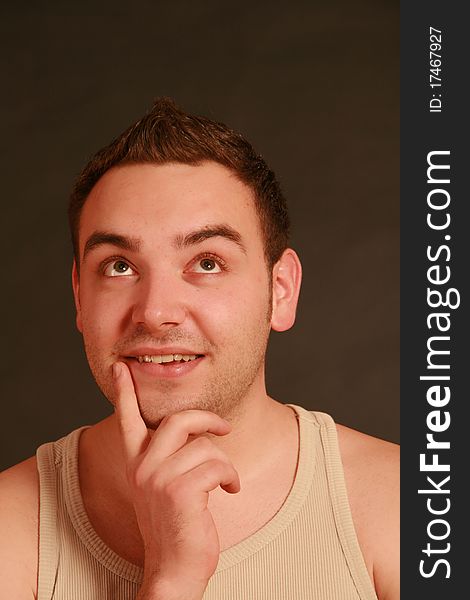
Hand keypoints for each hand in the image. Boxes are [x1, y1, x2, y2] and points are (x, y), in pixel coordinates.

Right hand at [112, 362, 240, 598]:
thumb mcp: (163, 486)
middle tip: (224, 429)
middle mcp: (143, 467)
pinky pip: (218, 466)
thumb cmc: (176, 524)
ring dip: (224, 464)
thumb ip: (168, 457)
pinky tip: (230, 491)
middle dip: (208, 420)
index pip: (127, 420)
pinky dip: (231, 478)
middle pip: (179, 420)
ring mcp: (159, 478)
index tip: (120, 367)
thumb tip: (194, 430)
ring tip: (225, 481)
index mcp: (136, 463)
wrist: (174, 569)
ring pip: (205, 447)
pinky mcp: (180, 491)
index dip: (125, 391)